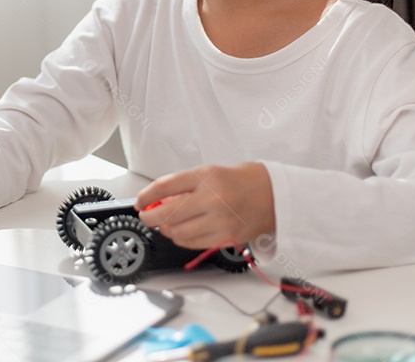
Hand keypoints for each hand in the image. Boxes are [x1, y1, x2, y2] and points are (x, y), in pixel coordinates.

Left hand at [135, 162, 275, 248]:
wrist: (274, 195)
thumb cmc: (243, 180)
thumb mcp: (210, 172)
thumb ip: (185, 185)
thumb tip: (158, 199)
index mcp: (207, 177)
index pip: (165, 187)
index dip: (146, 195)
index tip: (140, 201)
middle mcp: (213, 199)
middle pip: (168, 213)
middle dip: (150, 217)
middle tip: (146, 216)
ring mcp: (220, 221)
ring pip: (178, 232)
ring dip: (165, 229)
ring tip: (164, 223)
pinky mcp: (226, 238)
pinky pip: (193, 243)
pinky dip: (180, 238)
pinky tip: (179, 232)